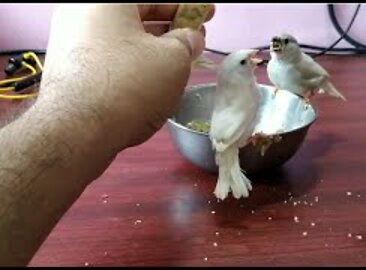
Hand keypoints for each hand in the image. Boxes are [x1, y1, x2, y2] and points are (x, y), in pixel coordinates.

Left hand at [38, 4, 214, 150]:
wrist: (79, 130)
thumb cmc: (130, 84)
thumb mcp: (174, 58)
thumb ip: (187, 41)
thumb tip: (190, 38)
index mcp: (107, 1)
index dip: (187, 8)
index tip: (205, 14)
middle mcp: (82, 14)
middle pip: (136, 16)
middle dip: (170, 27)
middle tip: (194, 39)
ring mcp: (71, 42)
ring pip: (123, 38)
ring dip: (153, 47)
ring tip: (178, 61)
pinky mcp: (69, 69)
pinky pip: (109, 57)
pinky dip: (133, 63)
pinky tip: (152, 79)